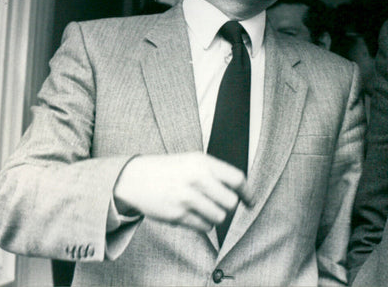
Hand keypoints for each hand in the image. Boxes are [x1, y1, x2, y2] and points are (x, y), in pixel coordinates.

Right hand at [112, 152, 246, 231]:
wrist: (136, 178)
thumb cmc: (170, 170)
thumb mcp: (194, 161)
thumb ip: (216, 172)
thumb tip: (242, 190)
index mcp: (203, 162)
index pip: (237, 179)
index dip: (247, 193)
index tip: (251, 202)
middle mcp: (196, 179)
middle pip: (230, 202)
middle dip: (227, 206)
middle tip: (219, 203)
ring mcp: (186, 198)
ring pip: (219, 217)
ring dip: (215, 216)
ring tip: (204, 208)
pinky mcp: (177, 215)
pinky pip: (204, 227)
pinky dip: (203, 224)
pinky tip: (194, 215)